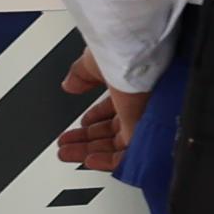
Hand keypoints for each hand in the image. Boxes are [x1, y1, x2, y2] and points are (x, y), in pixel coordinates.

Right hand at [56, 51, 144, 174]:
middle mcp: (140, 104)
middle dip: (85, 139)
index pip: (113, 110)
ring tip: (68, 154)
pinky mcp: (146, 134)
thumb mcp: (95, 62)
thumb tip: (69, 85)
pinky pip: (128, 155)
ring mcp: (144, 120)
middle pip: (112, 130)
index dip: (94, 118)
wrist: (139, 56)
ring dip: (90, 151)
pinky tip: (89, 160)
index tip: (81, 125)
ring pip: (117, 144)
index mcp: (130, 87)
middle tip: (66, 146)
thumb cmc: (123, 53)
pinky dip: (107, 160)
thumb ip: (81, 75)